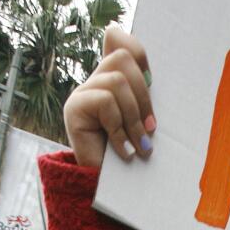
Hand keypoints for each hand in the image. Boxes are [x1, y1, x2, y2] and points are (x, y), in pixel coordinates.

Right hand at [64, 25, 153, 168]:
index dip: (137, 51)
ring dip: (134, 118)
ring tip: (140, 146)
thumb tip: (155, 78)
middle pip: (122, 58)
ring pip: (116, 81)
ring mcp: (82, 93)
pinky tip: (124, 152)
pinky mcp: (74, 109)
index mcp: (112, 79)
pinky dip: (120, 129)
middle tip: (151, 129)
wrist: (110, 190)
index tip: (152, 81)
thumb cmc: (133, 158)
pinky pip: (105, 102)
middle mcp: (95, 81)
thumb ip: (145, 99)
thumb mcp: (144, 124)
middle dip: (143, 96)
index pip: (117, 39)